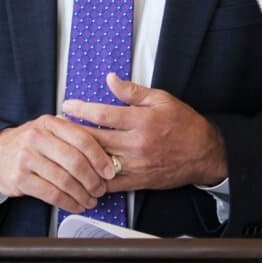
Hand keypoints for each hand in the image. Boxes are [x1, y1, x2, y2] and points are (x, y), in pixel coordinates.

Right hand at [0, 114, 118, 213]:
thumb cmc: (29, 144)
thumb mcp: (48, 130)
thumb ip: (72, 134)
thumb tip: (105, 151)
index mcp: (49, 123)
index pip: (81, 139)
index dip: (99, 158)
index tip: (109, 171)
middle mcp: (37, 137)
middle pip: (75, 161)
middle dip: (92, 180)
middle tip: (101, 189)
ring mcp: (26, 158)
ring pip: (64, 180)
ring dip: (82, 194)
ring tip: (90, 200)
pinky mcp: (20, 178)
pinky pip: (51, 194)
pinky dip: (68, 202)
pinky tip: (75, 205)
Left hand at [61, 73, 227, 191]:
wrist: (204, 154)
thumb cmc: (183, 124)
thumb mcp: (161, 99)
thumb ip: (133, 91)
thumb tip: (110, 79)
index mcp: (141, 120)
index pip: (103, 113)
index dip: (81, 109)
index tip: (67, 105)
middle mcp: (137, 144)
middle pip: (96, 138)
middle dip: (73, 132)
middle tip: (57, 125)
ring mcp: (137, 165)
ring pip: (99, 161)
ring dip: (79, 155)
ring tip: (64, 147)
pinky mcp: (139, 181)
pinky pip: (111, 183)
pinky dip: (94, 178)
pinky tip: (82, 170)